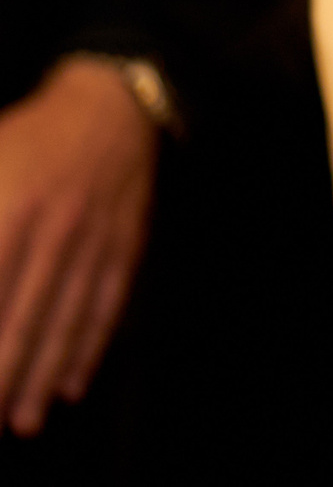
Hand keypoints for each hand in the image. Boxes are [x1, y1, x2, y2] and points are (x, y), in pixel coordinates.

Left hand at [0, 60, 155, 434]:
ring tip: (21, 421)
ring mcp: (94, 241)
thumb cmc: (30, 135)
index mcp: (10, 207)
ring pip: (64, 321)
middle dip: (3, 372)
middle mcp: (54, 230)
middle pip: (22, 317)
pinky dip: (89, 348)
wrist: (112, 105)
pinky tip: (71, 383)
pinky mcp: (126, 246)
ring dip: (41, 376)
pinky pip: (106, 306)